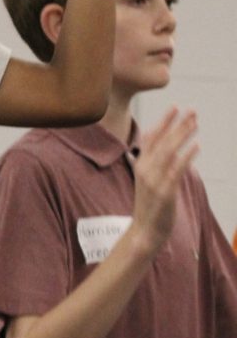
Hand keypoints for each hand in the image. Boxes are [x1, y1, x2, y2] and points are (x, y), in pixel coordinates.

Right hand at [132, 108, 197, 255]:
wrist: (144, 230)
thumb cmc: (149, 205)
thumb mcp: (147, 180)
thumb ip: (153, 162)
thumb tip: (164, 146)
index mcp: (140, 165)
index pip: (151, 137)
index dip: (163, 121)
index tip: (175, 106)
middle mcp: (145, 170)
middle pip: (162, 141)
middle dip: (178, 124)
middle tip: (192, 110)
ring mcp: (154, 181)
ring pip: (169, 151)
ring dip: (183, 135)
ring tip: (195, 122)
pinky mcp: (165, 192)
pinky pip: (177, 170)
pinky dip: (187, 156)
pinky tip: (197, 145)